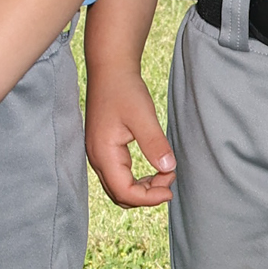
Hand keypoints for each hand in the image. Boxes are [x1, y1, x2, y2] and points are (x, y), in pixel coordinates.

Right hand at [86, 69, 176, 206]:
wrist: (110, 70)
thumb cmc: (125, 89)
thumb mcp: (143, 115)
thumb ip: (154, 143)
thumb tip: (168, 168)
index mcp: (103, 153)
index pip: (124, 191)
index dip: (149, 198)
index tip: (171, 189)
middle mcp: (96, 158)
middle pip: (119, 195)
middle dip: (147, 195)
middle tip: (170, 178)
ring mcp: (98, 155)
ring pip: (118, 188)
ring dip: (142, 189)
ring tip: (165, 174)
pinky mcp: (104, 150)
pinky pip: (119, 176)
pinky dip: (137, 180)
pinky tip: (154, 170)